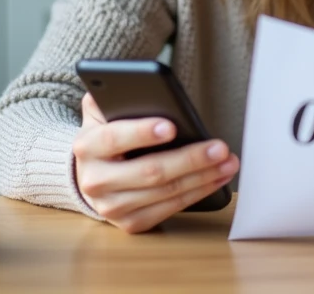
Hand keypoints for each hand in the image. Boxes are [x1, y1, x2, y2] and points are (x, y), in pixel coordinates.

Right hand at [73, 92, 238, 233]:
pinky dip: (197, 193)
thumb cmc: (107, 134)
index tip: (172, 126)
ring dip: (202, 177)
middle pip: (150, 171)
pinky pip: (170, 209)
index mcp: (87, 146)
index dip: (142, 132)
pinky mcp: (130, 223)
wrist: (91, 172)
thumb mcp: (103, 111)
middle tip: (219, 148)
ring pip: (165, 192)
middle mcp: (95, 181)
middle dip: (190, 159)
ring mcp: (112, 207)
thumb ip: (115, 96)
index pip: (114, 138)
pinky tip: (216, 179)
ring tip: (227, 162)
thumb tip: (149, 89)